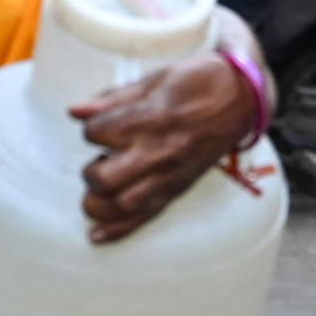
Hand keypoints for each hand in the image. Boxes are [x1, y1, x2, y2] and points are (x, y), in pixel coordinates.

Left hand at [70, 54, 257, 242]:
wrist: (241, 98)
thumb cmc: (196, 83)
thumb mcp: (153, 80)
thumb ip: (112, 99)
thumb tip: (74, 111)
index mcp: (150, 119)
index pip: (98, 133)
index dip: (91, 129)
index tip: (99, 125)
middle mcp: (159, 151)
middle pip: (106, 179)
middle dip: (91, 172)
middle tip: (99, 161)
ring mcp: (170, 174)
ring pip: (123, 205)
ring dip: (99, 204)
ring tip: (96, 193)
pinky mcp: (179, 188)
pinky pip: (147, 216)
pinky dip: (119, 230)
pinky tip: (97, 235)